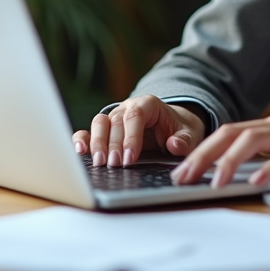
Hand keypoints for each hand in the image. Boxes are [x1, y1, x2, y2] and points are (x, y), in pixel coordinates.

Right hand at [72, 95, 205, 167]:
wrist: (173, 126)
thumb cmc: (179, 129)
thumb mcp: (190, 133)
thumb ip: (185, 140)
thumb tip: (174, 145)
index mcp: (149, 104)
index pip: (136, 115)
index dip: (131, 136)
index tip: (130, 159)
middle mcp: (128, 107)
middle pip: (115, 121)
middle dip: (113, 144)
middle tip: (114, 166)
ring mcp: (114, 117)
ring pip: (100, 123)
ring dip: (97, 143)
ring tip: (99, 163)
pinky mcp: (105, 130)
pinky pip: (89, 131)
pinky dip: (82, 139)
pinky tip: (80, 152)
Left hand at [170, 112, 269, 187]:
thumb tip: (238, 174)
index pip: (230, 133)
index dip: (202, 150)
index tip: (181, 170)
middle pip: (233, 132)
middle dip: (203, 154)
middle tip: (182, 177)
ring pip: (254, 140)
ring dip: (229, 161)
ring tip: (212, 182)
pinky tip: (255, 181)